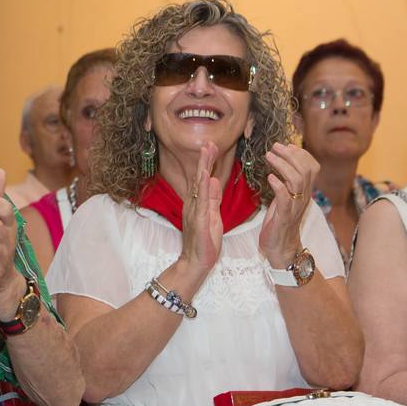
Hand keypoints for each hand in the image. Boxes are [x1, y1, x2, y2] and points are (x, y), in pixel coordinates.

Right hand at [179, 141, 222, 273]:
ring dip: (202, 169)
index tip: (211, 147)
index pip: (203, 179)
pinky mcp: (198, 222)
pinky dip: (203, 190)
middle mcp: (193, 205)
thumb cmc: (205, 242)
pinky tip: (206, 179)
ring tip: (206, 153)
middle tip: (209, 143)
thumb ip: (213, 199)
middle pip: (198, 178)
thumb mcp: (212, 216)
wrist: (196, 262)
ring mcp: (194, 212)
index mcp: (198, 204)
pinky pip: (201, 203)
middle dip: (204, 160)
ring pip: (198, 186)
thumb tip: (213, 180)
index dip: (207, 163)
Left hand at [259, 142, 318, 265]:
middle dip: (290, 155)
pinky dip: (278, 185)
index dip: (301, 154)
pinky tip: (270, 177)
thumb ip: (286, 183)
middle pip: (305, 170)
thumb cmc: (279, 222)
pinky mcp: (284, 216)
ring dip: (283, 165)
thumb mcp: (285, 198)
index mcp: (304, 192)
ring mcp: (295, 207)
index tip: (286, 145)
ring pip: (297, 180)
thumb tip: (282, 163)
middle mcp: (304, 197)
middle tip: (275, 146)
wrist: (281, 248)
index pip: (313, 167)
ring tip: (269, 156)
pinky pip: (285, 198)